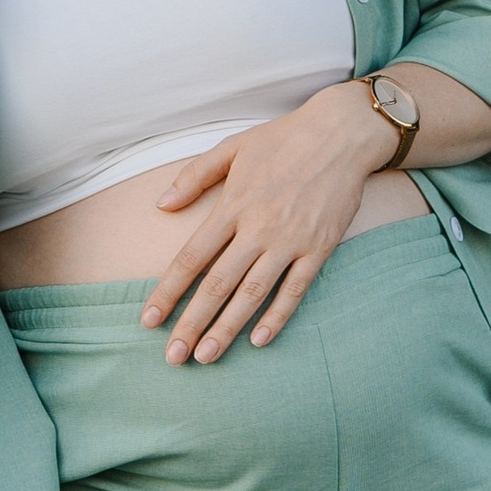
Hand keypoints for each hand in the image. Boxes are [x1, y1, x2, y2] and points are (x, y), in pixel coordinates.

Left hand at [140, 85, 397, 364]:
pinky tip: (258, 340)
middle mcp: (257, 227)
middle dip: (191, 323)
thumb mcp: (231, 147)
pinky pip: (294, 290)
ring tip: (205, 357)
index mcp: (232, 204)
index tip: (148, 320)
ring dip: (227, 329)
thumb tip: (161, 205)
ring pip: (252, 294)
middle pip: (217, 285)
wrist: (341, 133)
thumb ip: (194, 176)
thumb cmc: (282, 139)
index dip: (168, 292)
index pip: (191, 257)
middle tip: (172, 357)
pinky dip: (276, 317)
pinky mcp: (318, 248)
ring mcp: (290, 241)